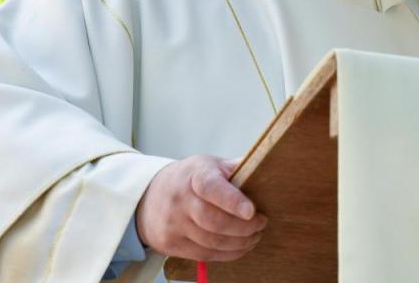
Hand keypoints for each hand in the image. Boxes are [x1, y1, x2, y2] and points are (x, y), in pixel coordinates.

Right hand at [135, 155, 266, 260]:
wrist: (149, 196)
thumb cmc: (190, 179)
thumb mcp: (210, 165)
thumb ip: (237, 168)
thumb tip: (269, 163)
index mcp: (194, 175)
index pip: (211, 187)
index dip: (233, 200)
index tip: (252, 211)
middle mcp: (180, 199)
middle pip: (214, 221)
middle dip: (244, 227)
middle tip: (261, 224)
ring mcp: (173, 224)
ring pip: (211, 242)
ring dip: (239, 243)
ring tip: (254, 236)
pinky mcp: (170, 244)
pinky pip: (204, 255)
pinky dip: (227, 254)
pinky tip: (240, 247)